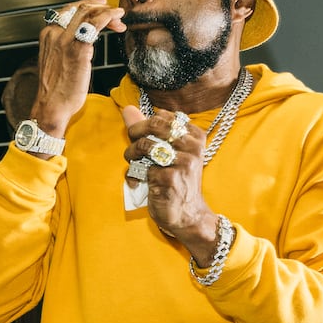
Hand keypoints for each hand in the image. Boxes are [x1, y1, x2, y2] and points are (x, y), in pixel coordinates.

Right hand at [9, 0, 124, 134]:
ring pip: (88, 12)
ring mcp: (65, 40)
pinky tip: (118, 19)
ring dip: (107, 11)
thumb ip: (66, 46)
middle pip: (80, 7)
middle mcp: (54, 34)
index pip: (68, 10)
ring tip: (118, 17)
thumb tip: (84, 38)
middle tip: (113, 14)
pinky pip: (96, 24)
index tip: (100, 8)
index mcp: (47, 35)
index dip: (87, 6)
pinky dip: (109, 17)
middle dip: (100, 7)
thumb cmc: (56, 89)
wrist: (51, 106)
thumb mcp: (56, 60)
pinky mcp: (78, 49)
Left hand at [120, 105, 220, 264]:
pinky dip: (133, 176)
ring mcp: (183, 162)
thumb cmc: (175, 180)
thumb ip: (147, 129)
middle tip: (132, 149)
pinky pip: (142, 168)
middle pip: (153, 126)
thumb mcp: (166, 152)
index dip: (143, 125)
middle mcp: (192, 146)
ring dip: (132, 155)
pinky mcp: (170, 178)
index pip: (161, 116)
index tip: (139, 137)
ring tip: (134, 165)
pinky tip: (137, 183)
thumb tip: (127, 108)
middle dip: (135, 135)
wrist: (187, 214)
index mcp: (194, 135)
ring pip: (146, 145)